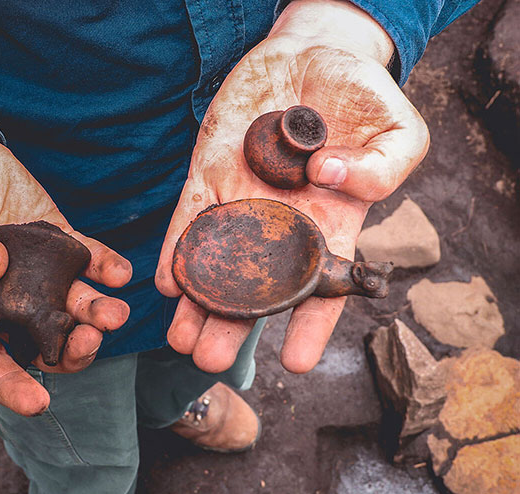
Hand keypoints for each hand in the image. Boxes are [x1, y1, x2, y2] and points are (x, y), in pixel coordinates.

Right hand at [0, 133, 131, 414]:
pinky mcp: (54, 240)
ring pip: (70, 306)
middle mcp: (2, 300)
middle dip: (69, 351)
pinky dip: (105, 267)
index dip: (9, 385)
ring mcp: (33, 271)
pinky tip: (119, 272)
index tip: (38, 402)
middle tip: (88, 341)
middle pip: (40, 342)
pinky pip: (85, 259)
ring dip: (95, 314)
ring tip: (114, 312)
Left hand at [155, 0, 428, 373]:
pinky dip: (177, 248)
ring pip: (216, 262)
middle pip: (255, 288)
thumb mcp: (402, 132)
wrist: (315, 54)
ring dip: (197, 301)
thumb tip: (328, 181)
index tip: (297, 364)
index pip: (321, 289)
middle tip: (209, 361)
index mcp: (331, 224)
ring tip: (179, 339)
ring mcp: (243, 200)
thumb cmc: (364, 98)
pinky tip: (166, 281)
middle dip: (232, 325)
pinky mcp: (211, 172)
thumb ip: (383, 168)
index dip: (311, 328)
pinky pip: (190, 215)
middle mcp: (282, 224)